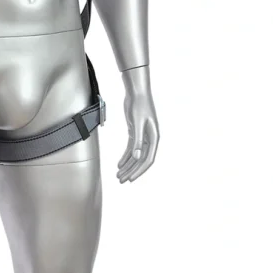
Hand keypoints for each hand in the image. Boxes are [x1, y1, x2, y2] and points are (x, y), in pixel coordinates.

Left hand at [116, 65, 158, 183]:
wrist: (137, 92)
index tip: (130, 179)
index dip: (139, 170)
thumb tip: (136, 157)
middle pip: (140, 160)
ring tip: (118, 175)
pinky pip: (131, 148)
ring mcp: (143, 136)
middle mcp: (150, 139)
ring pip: (135, 155)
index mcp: (154, 138)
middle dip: (131, 171)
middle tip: (121, 180)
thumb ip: (137, 140)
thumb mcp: (138, 123)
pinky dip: (125, 156)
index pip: (148, 159)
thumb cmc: (140, 105)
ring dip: (127, 165)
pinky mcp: (135, 132)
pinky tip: (119, 163)